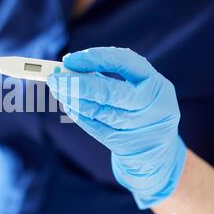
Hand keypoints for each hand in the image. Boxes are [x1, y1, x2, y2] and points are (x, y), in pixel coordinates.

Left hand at [47, 47, 186, 208]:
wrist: (159, 155)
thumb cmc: (140, 112)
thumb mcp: (135, 91)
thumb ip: (105, 77)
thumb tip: (68, 67)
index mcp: (157, 85)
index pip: (125, 62)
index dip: (96, 58)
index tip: (69, 59)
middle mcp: (154, 107)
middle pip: (111, 92)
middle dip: (78, 84)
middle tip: (54, 79)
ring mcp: (142, 130)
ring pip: (100, 111)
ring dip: (73, 99)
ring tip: (57, 90)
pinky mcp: (128, 147)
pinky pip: (96, 129)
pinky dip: (79, 116)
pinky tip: (68, 106)